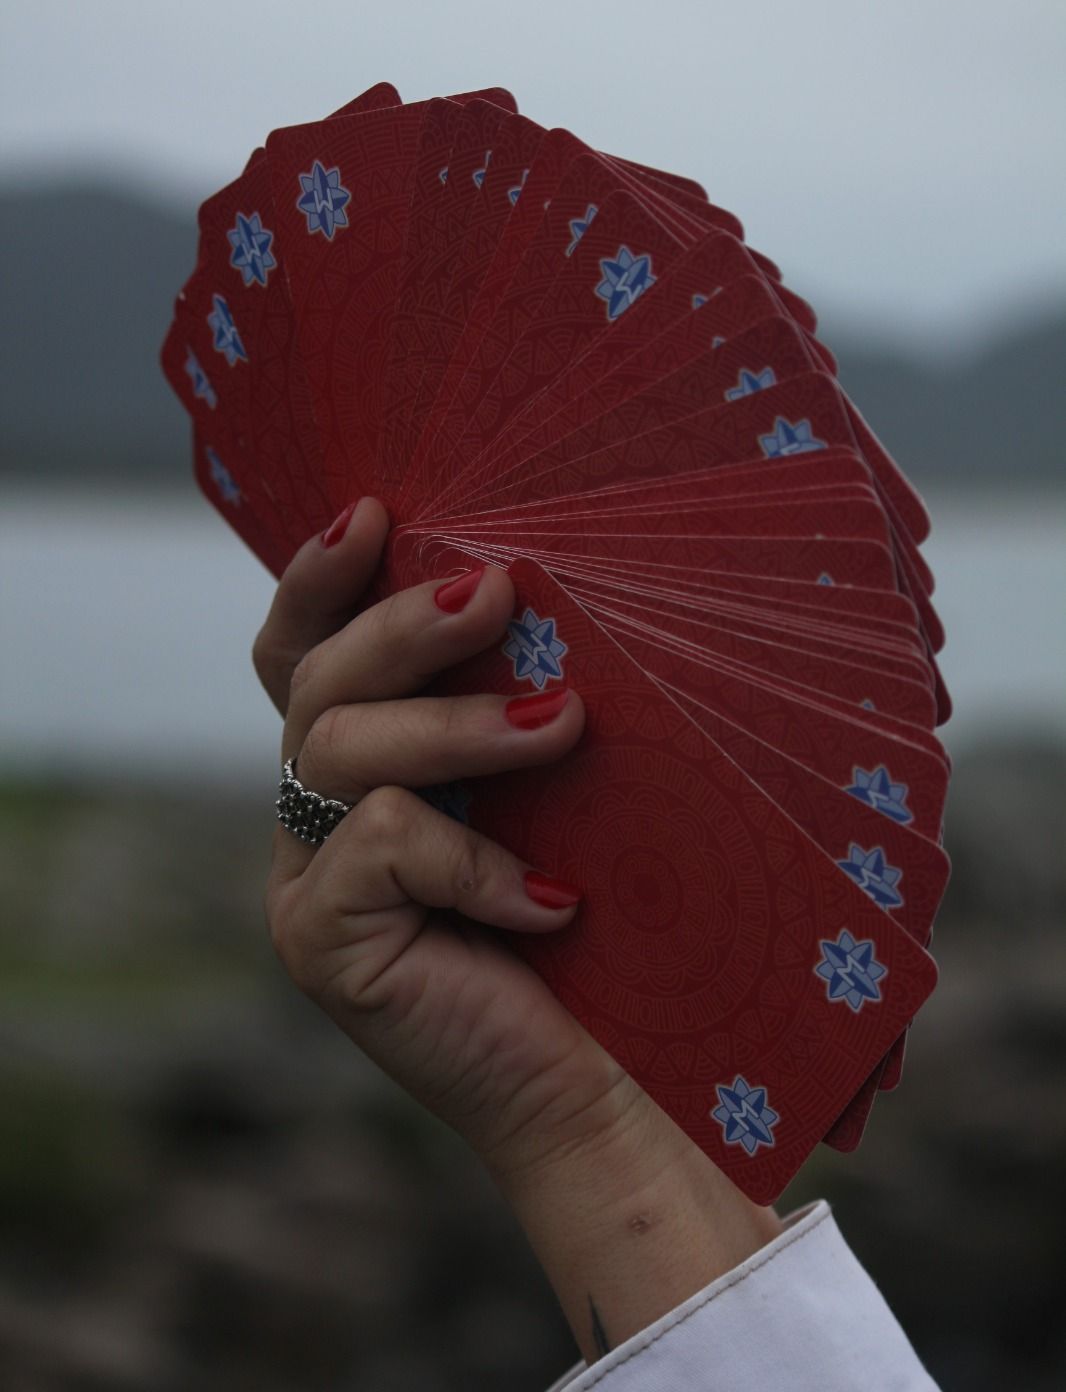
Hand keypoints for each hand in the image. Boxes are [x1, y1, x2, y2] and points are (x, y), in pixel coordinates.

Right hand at [252, 498, 650, 1181]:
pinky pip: (383, 847)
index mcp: (363, 763)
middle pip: (318, 683)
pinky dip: (476, 859)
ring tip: (565, 725)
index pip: (305, 649)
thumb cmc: (604, 922)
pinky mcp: (320, 942)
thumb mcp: (557, 789)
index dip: (320, 577)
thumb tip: (541, 589)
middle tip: (499, 593)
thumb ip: (520, 702)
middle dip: (403, 627)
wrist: (616, 1081)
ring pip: (342, 749)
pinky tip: (554, 901)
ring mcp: (308, 878)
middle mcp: (316, 814)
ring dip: (459, 728)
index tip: (374, 510)